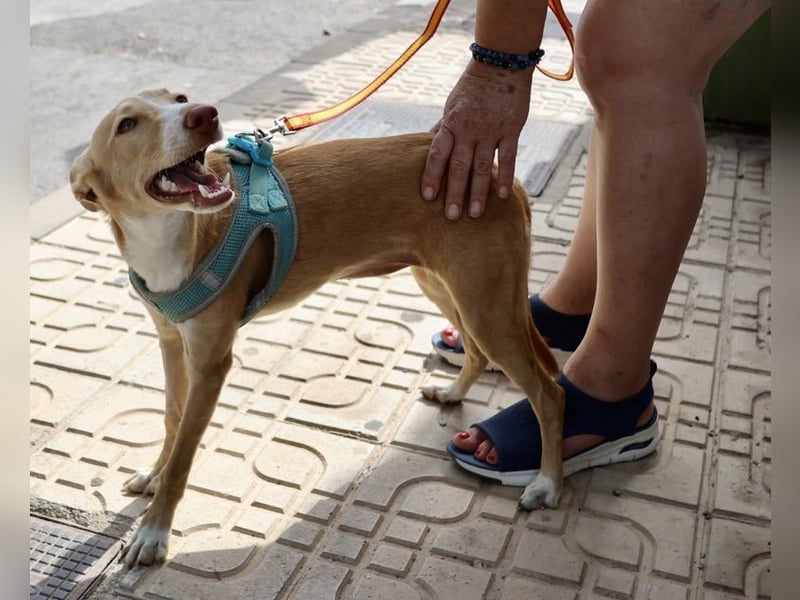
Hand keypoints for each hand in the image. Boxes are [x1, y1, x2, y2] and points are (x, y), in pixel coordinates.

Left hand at [421, 61, 532, 218]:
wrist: (501, 64)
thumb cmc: (472, 88)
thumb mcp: (451, 106)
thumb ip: (442, 129)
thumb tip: (426, 144)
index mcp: (451, 124)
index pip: (438, 154)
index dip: (432, 176)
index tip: (428, 198)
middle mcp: (469, 129)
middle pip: (459, 166)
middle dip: (455, 192)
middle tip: (451, 216)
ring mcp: (491, 130)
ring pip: (483, 166)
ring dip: (478, 192)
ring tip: (474, 214)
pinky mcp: (511, 129)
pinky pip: (509, 157)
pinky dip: (506, 176)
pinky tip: (502, 195)